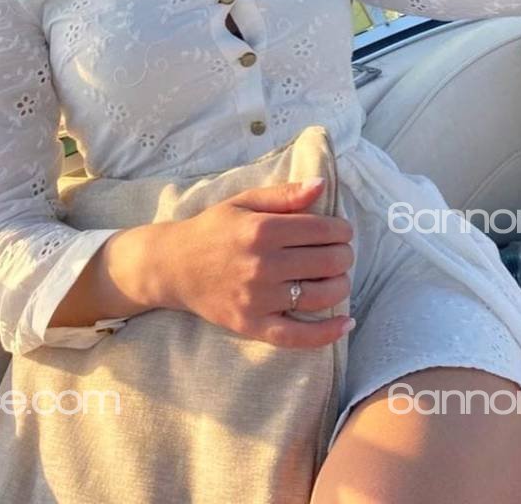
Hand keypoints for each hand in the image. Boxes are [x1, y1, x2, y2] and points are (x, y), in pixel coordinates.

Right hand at [157, 178, 355, 348]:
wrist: (174, 266)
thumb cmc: (213, 229)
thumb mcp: (245, 201)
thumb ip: (284, 194)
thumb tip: (321, 184)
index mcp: (262, 230)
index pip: (322, 231)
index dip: (342, 230)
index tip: (342, 231)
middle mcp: (262, 265)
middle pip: (327, 262)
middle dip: (344, 255)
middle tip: (341, 253)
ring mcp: (258, 299)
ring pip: (320, 296)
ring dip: (340, 285)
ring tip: (339, 277)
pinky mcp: (252, 325)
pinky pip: (297, 336)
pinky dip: (327, 333)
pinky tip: (346, 323)